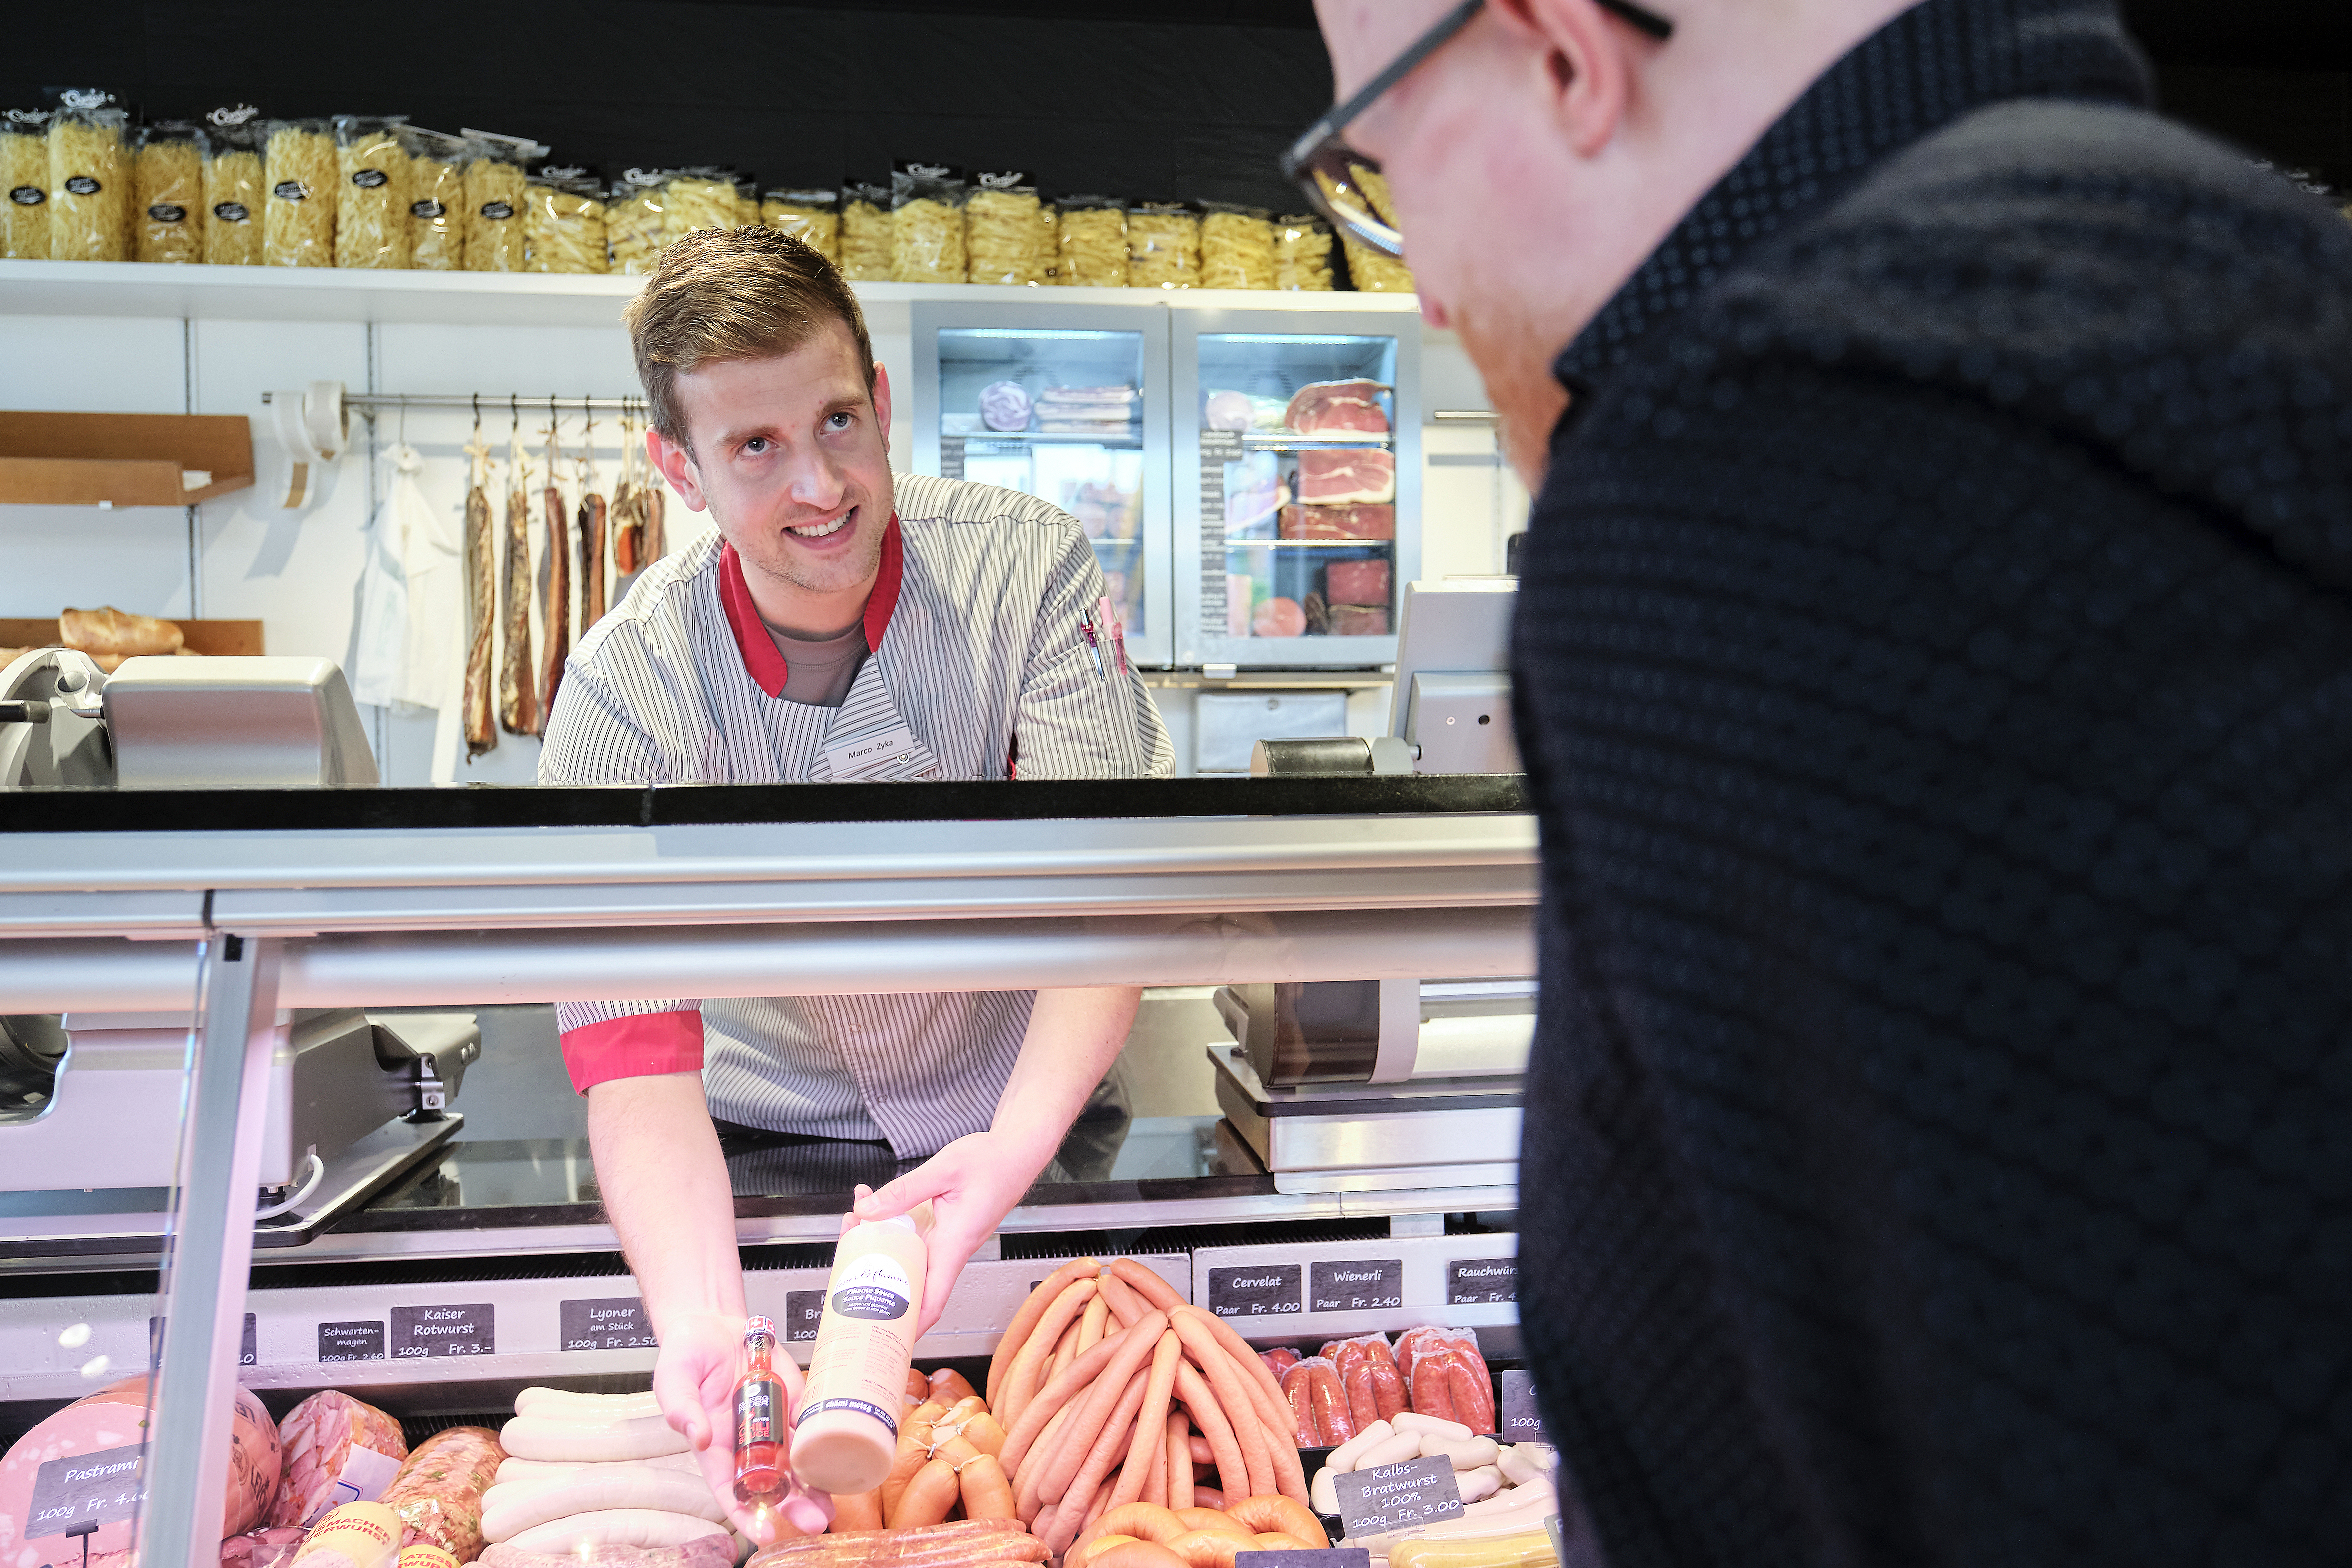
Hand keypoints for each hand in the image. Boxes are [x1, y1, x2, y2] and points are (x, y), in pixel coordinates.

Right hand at [653, 1308, 834, 1544]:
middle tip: (814, 1522)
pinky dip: (826, 1440)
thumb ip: (682, 1408)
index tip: (764, 1534)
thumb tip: (697, 1436)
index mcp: (715, 1447)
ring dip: (815, 1486)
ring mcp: (773, 1422)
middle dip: (793, 1506)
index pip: (731, 1490)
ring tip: (831, 1507)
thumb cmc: (687, 1356)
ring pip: (797, 1462)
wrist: (713, 1323)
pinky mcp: (793, 1400)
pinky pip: (811, 1424)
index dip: (747, 1515)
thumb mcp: (674, 1379)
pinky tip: (841, 1455)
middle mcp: (747, 1442)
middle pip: (772, 1483)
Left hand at [853, 1130, 1050, 1334]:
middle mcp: (951, 1249)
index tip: (888, 1336)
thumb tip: (868, 1209)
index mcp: (955, 1244)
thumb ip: (904, 1190)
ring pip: (908, 1260)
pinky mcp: (944, 1230)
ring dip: (879, 1249)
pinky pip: (913, 1240)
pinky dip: (890, 1229)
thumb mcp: (944, 1169)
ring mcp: (947, 1242)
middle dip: (876, 1276)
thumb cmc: (993, 1163)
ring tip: (855, 1224)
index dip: (911, 1323)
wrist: (1015, 1154)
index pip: (933, 1299)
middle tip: (847, 1256)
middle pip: (912, 1282)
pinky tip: (874, 1208)